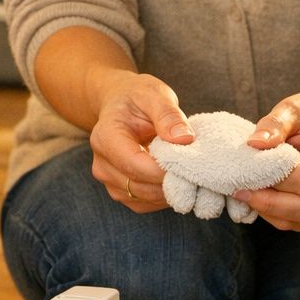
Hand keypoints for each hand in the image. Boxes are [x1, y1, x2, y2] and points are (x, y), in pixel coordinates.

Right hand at [88, 72, 193, 212]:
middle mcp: (102, 163)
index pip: (134, 164)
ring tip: (189, 171)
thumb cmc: (138, 97)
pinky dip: (165, 197)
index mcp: (105, 137)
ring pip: (145, 199)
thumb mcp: (154, 95)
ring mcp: (109, 181)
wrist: (121, 106)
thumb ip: (168, 115)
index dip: (164, 169)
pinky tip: (177, 179)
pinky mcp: (121, 192)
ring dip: (170, 191)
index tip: (190, 163)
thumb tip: (184, 139)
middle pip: (140, 186)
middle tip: (198, 169)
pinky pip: (146, 204)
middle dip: (171, 181)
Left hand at [235, 92, 299, 231]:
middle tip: (240, 191)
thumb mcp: (293, 108)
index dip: (278, 181)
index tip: (250, 173)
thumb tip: (254, 144)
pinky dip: (275, 216)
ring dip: (270, 212)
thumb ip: (274, 124)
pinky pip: (298, 224)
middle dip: (270, 203)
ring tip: (246, 194)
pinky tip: (259, 199)